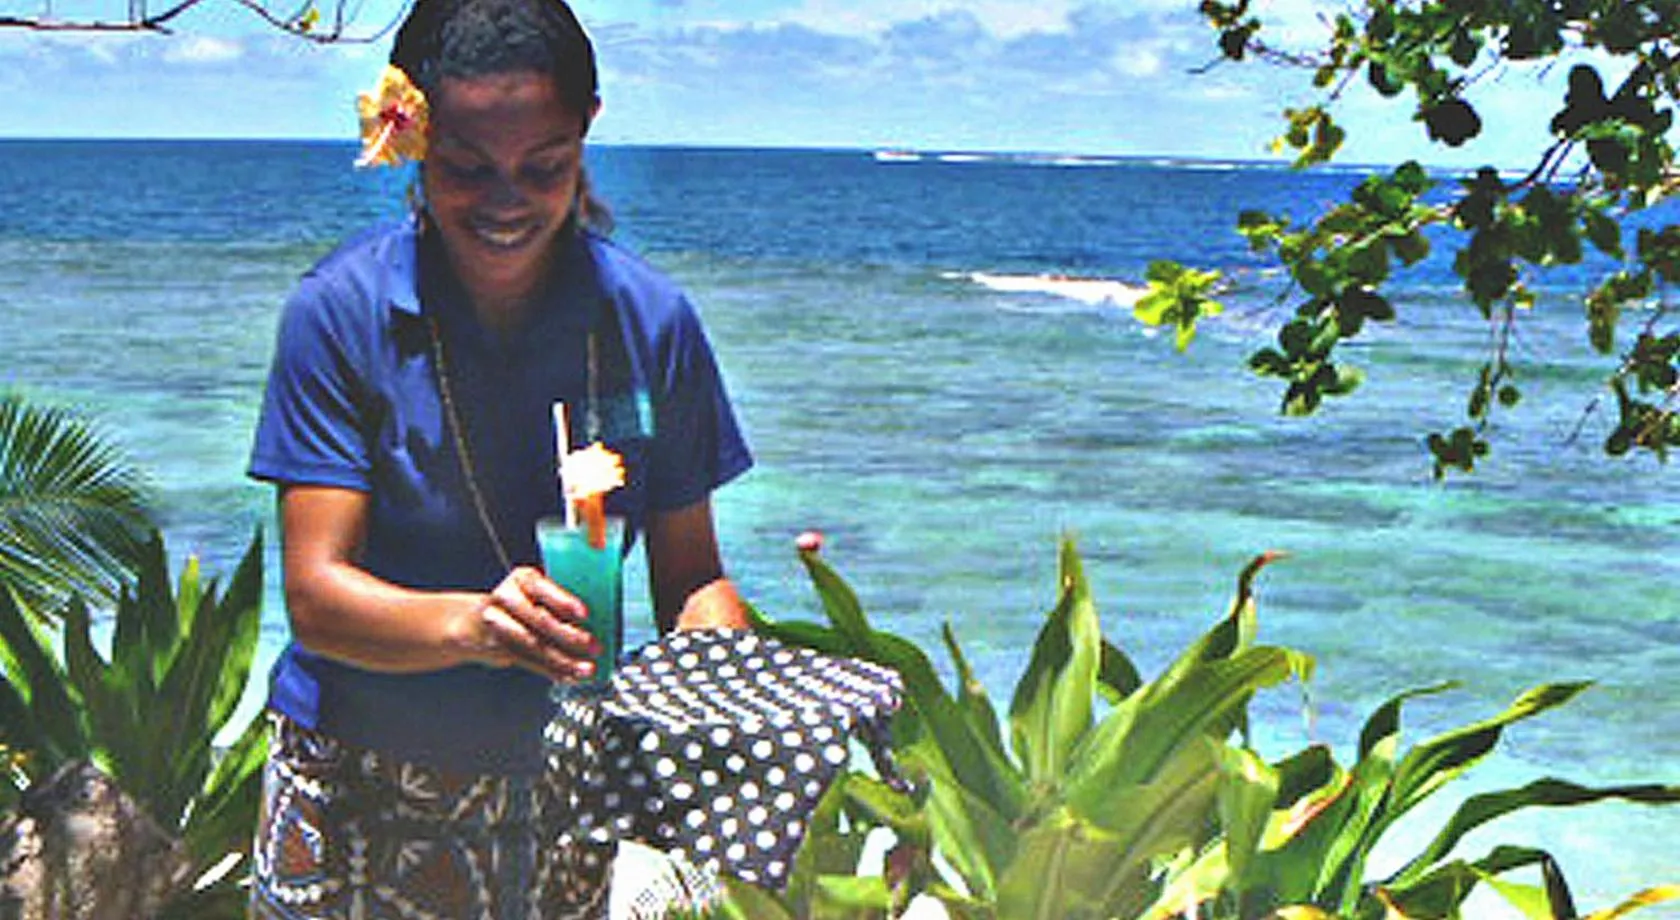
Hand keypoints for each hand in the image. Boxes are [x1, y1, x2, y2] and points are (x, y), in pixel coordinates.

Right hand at [460, 566, 600, 681]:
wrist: (472, 622)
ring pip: (535, 645)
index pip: (543, 588)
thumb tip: (599, 620)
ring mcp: (498, 623)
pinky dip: (552, 671)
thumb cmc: (518, 605)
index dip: (564, 601)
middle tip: (593, 646)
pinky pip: (529, 661)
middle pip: (540, 619)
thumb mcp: (535, 593)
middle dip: (571, 636)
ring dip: (564, 661)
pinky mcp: (497, 648)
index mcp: (522, 579)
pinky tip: (569, 676)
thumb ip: (559, 603)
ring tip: (586, 669)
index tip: (585, 613)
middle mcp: (507, 597)